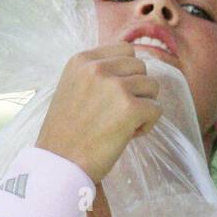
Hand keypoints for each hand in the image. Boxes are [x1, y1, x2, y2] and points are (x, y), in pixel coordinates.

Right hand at [35, 44, 161, 183]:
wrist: (59, 165)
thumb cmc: (65, 135)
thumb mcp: (72, 89)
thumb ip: (95, 75)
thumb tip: (130, 70)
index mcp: (82, 60)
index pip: (125, 50)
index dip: (127, 74)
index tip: (115, 96)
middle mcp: (98, 68)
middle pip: (141, 67)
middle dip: (137, 90)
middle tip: (120, 114)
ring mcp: (115, 87)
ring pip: (152, 86)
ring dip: (144, 106)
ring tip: (124, 125)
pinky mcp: (130, 108)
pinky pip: (156, 109)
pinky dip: (148, 125)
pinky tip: (129, 136)